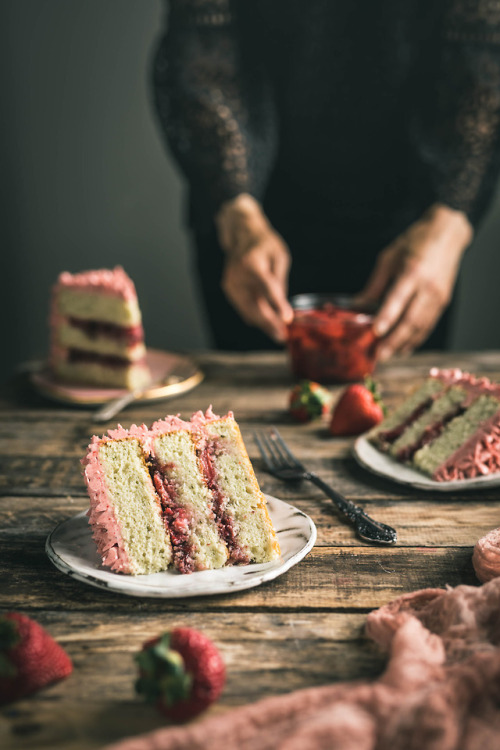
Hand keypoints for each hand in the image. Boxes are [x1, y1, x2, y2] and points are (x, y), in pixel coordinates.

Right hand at [216, 194, 293, 341]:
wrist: (242, 234)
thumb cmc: (264, 244)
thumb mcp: (279, 257)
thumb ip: (279, 282)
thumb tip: (281, 307)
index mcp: (251, 263)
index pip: (267, 288)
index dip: (278, 305)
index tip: (287, 319)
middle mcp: (237, 275)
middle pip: (254, 306)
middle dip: (270, 323)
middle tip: (283, 336)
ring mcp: (230, 284)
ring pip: (248, 312)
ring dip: (263, 325)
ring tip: (278, 334)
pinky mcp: (229, 290)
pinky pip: (244, 308)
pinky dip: (256, 318)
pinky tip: (268, 325)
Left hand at [356, 204, 472, 359]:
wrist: (447, 234)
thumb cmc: (414, 243)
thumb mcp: (389, 258)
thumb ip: (374, 284)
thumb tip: (357, 305)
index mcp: (412, 271)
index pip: (398, 299)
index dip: (387, 317)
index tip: (375, 332)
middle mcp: (428, 286)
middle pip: (411, 319)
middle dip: (395, 340)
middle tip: (379, 355)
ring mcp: (438, 296)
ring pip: (422, 326)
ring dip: (405, 343)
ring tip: (389, 355)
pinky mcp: (443, 302)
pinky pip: (429, 325)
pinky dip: (416, 338)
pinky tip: (404, 347)